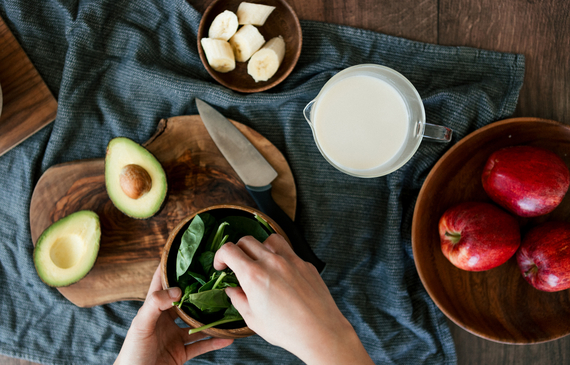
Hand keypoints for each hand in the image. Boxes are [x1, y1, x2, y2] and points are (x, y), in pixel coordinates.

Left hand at [114, 265, 232, 364]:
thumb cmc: (132, 353)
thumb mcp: (141, 325)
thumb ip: (156, 305)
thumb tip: (177, 289)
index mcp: (153, 309)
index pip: (162, 282)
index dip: (172, 267)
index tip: (187, 253)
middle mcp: (165, 320)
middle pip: (185, 301)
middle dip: (199, 291)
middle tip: (216, 278)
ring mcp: (174, 336)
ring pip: (197, 323)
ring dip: (211, 317)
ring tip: (227, 307)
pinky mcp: (181, 353)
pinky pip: (201, 345)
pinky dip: (215, 342)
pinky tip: (227, 337)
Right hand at [214, 234, 373, 364]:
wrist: (320, 332)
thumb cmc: (286, 329)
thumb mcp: (253, 319)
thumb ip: (238, 299)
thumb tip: (232, 289)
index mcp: (254, 275)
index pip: (229, 250)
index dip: (220, 256)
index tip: (221, 265)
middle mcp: (272, 262)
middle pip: (246, 240)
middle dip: (237, 251)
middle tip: (237, 265)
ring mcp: (291, 260)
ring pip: (269, 239)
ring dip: (260, 247)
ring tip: (260, 263)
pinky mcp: (305, 264)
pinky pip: (289, 251)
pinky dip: (280, 257)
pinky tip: (281, 273)